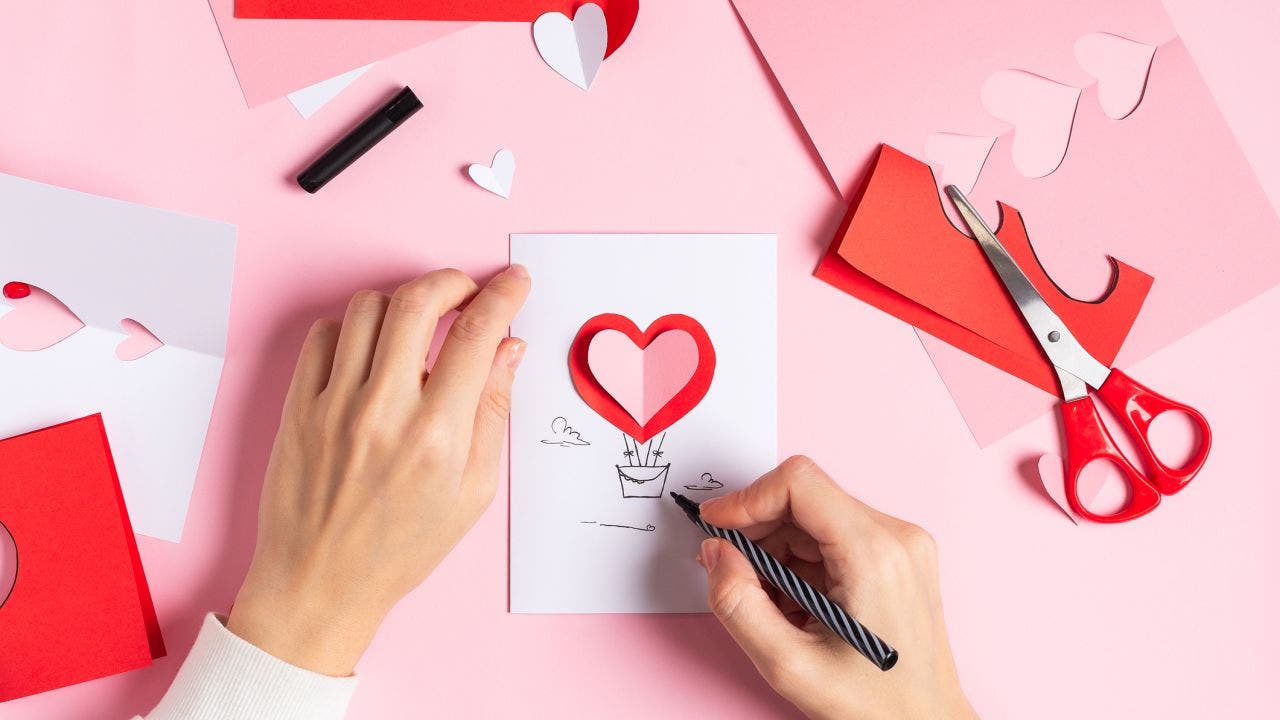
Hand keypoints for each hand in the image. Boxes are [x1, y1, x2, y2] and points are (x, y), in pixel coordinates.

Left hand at [227, 266, 529, 675]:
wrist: (321, 583)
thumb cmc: (402, 547)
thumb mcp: (473, 492)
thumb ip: (493, 412)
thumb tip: (510, 349)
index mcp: (437, 435)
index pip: (477, 335)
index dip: (503, 295)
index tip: (515, 281)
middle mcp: (384, 411)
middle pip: (418, 302)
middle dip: (452, 281)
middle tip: (466, 291)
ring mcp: (333, 405)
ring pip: (368, 309)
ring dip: (402, 301)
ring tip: (418, 324)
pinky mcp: (297, 407)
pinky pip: (323, 336)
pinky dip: (353, 328)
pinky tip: (371, 352)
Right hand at [697, 456, 977, 719]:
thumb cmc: (875, 706)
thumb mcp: (789, 665)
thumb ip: (738, 604)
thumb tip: (715, 554)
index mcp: (875, 554)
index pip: (799, 483)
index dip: (747, 499)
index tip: (715, 525)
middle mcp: (896, 537)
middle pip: (804, 499)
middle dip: (758, 532)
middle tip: (731, 574)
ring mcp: (902, 544)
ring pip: (814, 517)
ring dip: (777, 550)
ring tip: (770, 604)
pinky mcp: (897, 556)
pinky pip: (833, 536)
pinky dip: (800, 561)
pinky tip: (794, 604)